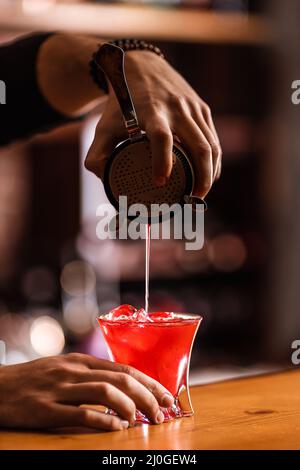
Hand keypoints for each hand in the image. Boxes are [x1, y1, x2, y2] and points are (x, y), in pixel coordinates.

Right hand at [0, 353, 173, 430]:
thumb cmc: (33, 379)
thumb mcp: (63, 368)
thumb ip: (89, 373)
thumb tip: (121, 385)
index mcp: (80, 361)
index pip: (123, 369)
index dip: (148, 382)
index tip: (166, 395)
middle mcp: (73, 372)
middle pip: (120, 379)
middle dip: (148, 395)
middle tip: (163, 411)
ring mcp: (59, 390)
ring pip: (105, 392)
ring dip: (131, 407)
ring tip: (143, 420)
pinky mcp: (45, 410)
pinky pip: (81, 414)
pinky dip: (104, 420)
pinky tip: (117, 427)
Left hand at [85, 50, 221, 197]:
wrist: (141, 66)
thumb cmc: (121, 103)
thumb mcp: (104, 125)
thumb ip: (97, 153)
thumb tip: (102, 179)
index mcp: (151, 112)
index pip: (162, 138)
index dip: (163, 161)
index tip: (160, 181)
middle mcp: (177, 109)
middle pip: (199, 146)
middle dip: (201, 177)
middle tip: (194, 199)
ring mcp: (193, 108)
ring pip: (211, 145)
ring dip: (211, 172)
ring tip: (202, 193)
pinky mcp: (203, 108)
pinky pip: (213, 139)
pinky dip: (214, 160)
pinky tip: (210, 176)